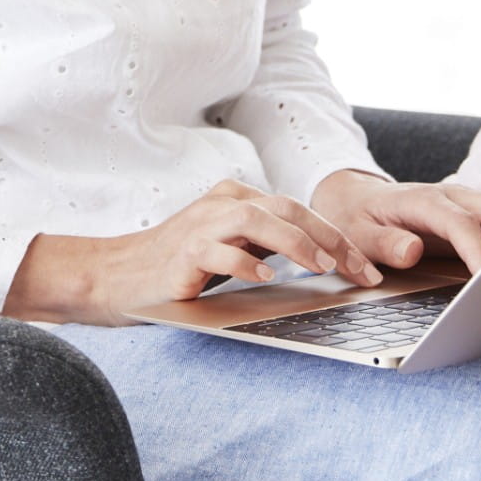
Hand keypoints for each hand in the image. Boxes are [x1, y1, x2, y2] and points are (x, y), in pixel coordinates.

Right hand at [1, 178, 382, 325]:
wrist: (114, 275)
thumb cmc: (176, 267)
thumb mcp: (229, 250)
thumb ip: (265, 246)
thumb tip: (320, 257)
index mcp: (238, 200)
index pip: (299, 211)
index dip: (337, 237)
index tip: (366, 268)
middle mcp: (224, 203)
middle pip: (287, 210)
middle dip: (331, 240)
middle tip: (361, 271)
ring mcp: (201, 224)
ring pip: (258, 221)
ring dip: (295, 243)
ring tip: (324, 266)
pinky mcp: (182, 252)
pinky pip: (219, 252)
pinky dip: (246, 264)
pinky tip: (268, 280)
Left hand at [311, 169, 480, 274]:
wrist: (356, 198)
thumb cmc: (357, 219)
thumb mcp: (357, 235)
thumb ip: (383, 244)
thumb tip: (412, 251)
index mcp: (423, 201)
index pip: (460, 224)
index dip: (478, 252)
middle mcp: (453, 196)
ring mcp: (470, 203)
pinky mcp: (478, 215)